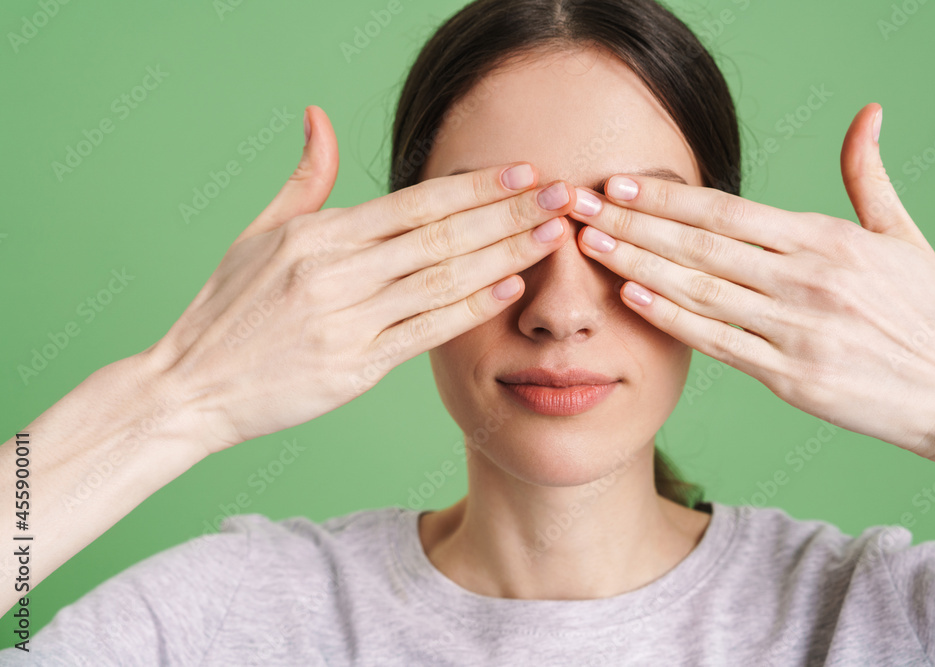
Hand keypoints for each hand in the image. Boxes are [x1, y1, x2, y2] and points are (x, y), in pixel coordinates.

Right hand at [145, 106, 577, 453]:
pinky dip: (468, 308)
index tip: (522, 173)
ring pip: (440, 279)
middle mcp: (334, 271)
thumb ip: (304, 178)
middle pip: (439, 235)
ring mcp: (345, 320)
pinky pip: (423, 331)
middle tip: (561, 196)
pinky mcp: (352, 367)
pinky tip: (509, 288)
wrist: (191, 387)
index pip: (414, 202)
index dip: (474, 187)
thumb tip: (319, 117)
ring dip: (503, 255)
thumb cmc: (228, 309)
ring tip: (551, 235)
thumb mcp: (259, 232)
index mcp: (316, 234)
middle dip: (507, 212)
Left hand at [567, 103, 934, 468]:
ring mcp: (795, 331)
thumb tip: (868, 113)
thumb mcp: (903, 236)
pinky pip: (718, 343)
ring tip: (590, 245)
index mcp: (827, 242)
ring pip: (699, 290)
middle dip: (633, 223)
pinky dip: (672, 319)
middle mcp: (806, 282)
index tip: (619, 183)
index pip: (729, 211)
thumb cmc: (927, 312)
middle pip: (701, 246)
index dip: (668, 196)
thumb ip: (868, 176)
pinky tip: (633, 297)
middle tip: (579, 207)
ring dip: (638, 265)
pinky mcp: (790, 377)